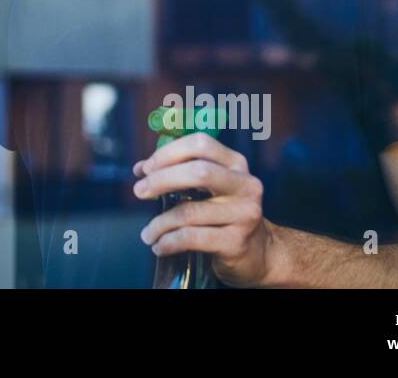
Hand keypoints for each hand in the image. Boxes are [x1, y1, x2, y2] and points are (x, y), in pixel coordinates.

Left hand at [134, 131, 276, 286]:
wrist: (257, 253)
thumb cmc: (224, 215)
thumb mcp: (210, 189)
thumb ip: (178, 173)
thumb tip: (141, 168)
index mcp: (236, 164)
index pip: (200, 144)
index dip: (168, 153)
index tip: (146, 169)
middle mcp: (246, 185)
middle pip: (198, 172)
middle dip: (160, 180)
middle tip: (139, 191)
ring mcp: (244, 214)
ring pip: (189, 211)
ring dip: (159, 223)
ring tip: (147, 233)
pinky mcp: (236, 242)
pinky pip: (191, 238)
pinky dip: (168, 242)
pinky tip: (159, 246)